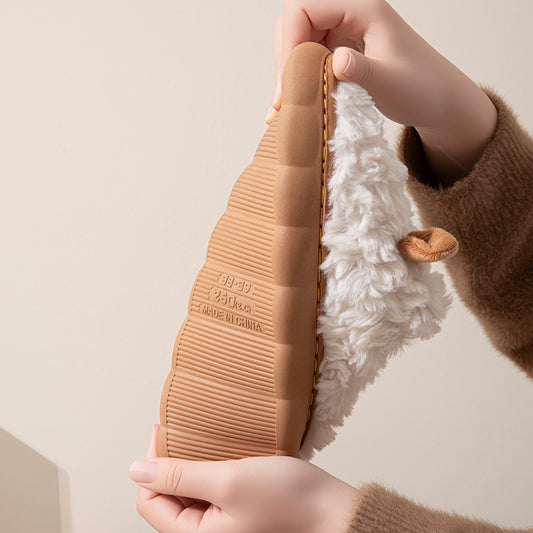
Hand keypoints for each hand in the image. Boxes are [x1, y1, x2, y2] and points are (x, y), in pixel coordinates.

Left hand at [130, 425, 360, 532]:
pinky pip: (207, 492)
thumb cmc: (288, 500)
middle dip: (168, 463)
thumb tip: (136, 469)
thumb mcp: (228, 480)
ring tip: (195, 439)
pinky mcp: (235, 513)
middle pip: (166, 498)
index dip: (151, 465)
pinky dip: (206, 470)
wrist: (330, 509)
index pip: (150, 501)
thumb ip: (180, 475)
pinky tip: (215, 453)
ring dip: (187, 465)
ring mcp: (221, 524)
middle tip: (177, 430)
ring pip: (186, 493)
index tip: (161, 430)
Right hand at [268, 0, 496, 185]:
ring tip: (287, 102)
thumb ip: (362, 71)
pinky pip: (307, 54)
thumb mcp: (391, 83)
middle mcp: (349, 12)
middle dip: (285, 57)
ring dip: (288, 69)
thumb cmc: (421, 88)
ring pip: (297, 38)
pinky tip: (298, 99)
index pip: (305, 6)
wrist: (436, 100)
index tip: (289, 79)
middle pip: (295, 20)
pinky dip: (297, 76)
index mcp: (363, 7)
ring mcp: (343, 29)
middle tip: (284, 97)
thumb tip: (335, 61)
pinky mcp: (340, 47)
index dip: (290, 40)